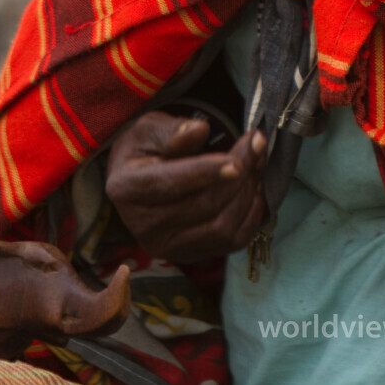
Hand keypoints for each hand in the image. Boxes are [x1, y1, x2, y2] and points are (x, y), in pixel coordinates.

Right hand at [105, 112, 266, 264]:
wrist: (139, 179)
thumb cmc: (145, 148)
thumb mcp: (149, 129)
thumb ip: (173, 130)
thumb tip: (199, 130)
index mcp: (127, 189)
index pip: (171, 184)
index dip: (206, 173)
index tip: (238, 161)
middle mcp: (144, 226)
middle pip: (203, 206)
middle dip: (239, 173)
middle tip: (257, 143)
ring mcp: (167, 247)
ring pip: (221, 227)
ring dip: (249, 192)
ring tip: (258, 160)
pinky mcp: (189, 255)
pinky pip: (231, 242)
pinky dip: (251, 215)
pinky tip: (254, 187)